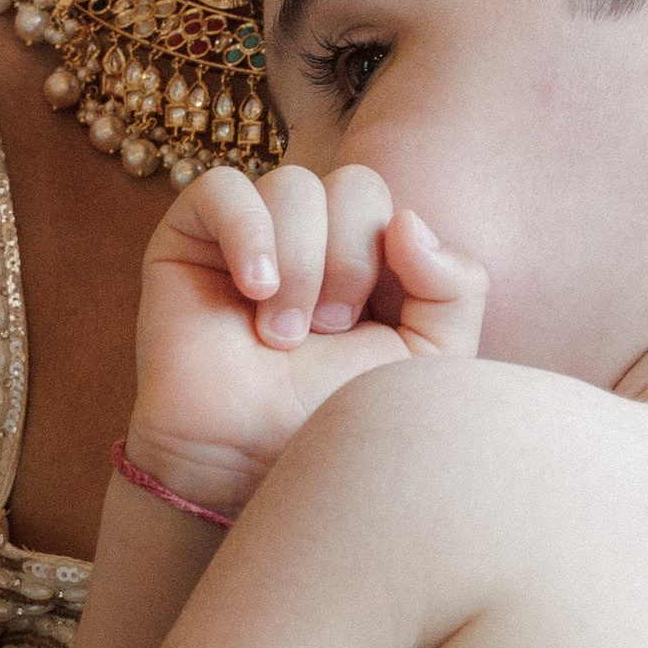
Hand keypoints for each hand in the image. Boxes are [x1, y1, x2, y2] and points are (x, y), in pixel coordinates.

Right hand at [127, 161, 484, 513]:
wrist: (251, 462)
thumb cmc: (333, 418)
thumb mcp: (430, 360)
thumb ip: (457, 286)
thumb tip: (406, 219)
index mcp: (370, 258)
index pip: (397, 206)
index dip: (395, 260)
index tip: (371, 327)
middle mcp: (313, 238)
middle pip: (355, 185)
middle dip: (349, 262)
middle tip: (326, 333)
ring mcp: (251, 234)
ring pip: (294, 186)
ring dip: (300, 265)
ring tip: (281, 335)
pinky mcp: (189, 239)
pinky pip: (223, 186)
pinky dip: (247, 231)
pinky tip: (253, 288)